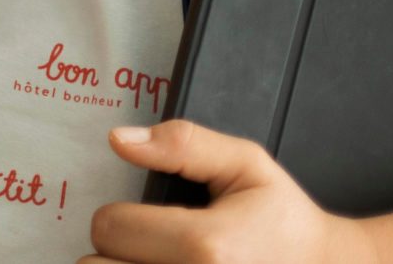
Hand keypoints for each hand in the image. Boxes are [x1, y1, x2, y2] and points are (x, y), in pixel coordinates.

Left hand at [86, 121, 375, 263]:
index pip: (109, 228)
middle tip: (152, 247)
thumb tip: (121, 139)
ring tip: (159, 261)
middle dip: (116, 253)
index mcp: (206, 246)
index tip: (149, 218)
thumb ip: (183, 144)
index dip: (120, 216)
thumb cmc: (283, 221)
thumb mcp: (246, 165)